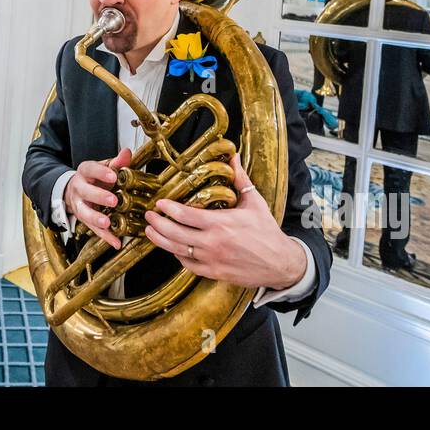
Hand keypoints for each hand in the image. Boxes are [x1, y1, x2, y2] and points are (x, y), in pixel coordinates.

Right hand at [64, 147, 133, 249]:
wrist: (75, 189)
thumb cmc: (94, 178)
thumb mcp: (104, 167)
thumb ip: (116, 162)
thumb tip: (126, 153)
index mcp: (85, 172)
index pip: (91, 169)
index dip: (101, 172)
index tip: (113, 176)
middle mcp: (79, 188)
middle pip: (86, 192)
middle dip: (99, 196)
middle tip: (113, 201)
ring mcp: (79, 205)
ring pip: (85, 212)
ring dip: (96, 219)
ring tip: (107, 223)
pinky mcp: (84, 219)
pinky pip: (93, 229)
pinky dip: (105, 236)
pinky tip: (116, 241)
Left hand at [144, 154, 306, 288]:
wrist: (280, 263)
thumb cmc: (267, 232)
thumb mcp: (254, 202)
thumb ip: (240, 179)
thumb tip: (234, 157)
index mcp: (221, 223)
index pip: (185, 215)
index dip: (168, 209)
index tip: (159, 203)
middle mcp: (213, 243)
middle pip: (175, 233)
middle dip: (157, 223)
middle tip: (148, 216)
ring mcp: (212, 260)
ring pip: (177, 250)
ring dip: (160, 240)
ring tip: (150, 231)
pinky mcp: (213, 273)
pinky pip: (188, 265)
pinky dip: (177, 256)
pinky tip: (172, 248)